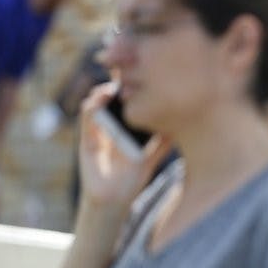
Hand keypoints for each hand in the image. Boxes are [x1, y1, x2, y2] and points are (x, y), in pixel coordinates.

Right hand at [78, 82, 171, 208]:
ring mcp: (97, 129)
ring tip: (113, 87)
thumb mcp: (152, 156)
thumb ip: (163, 142)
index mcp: (126, 125)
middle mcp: (110, 123)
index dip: (132, 84)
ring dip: (103, 92)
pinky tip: (98, 102)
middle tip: (124, 68)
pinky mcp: (87, 139)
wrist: (114, 198)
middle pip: (111, 95)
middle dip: (116, 80)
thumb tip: (180, 126)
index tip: (141, 70)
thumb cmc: (133, 177)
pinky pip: (87, 119)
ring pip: (97, 102)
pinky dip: (91, 108)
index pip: (128, 99)